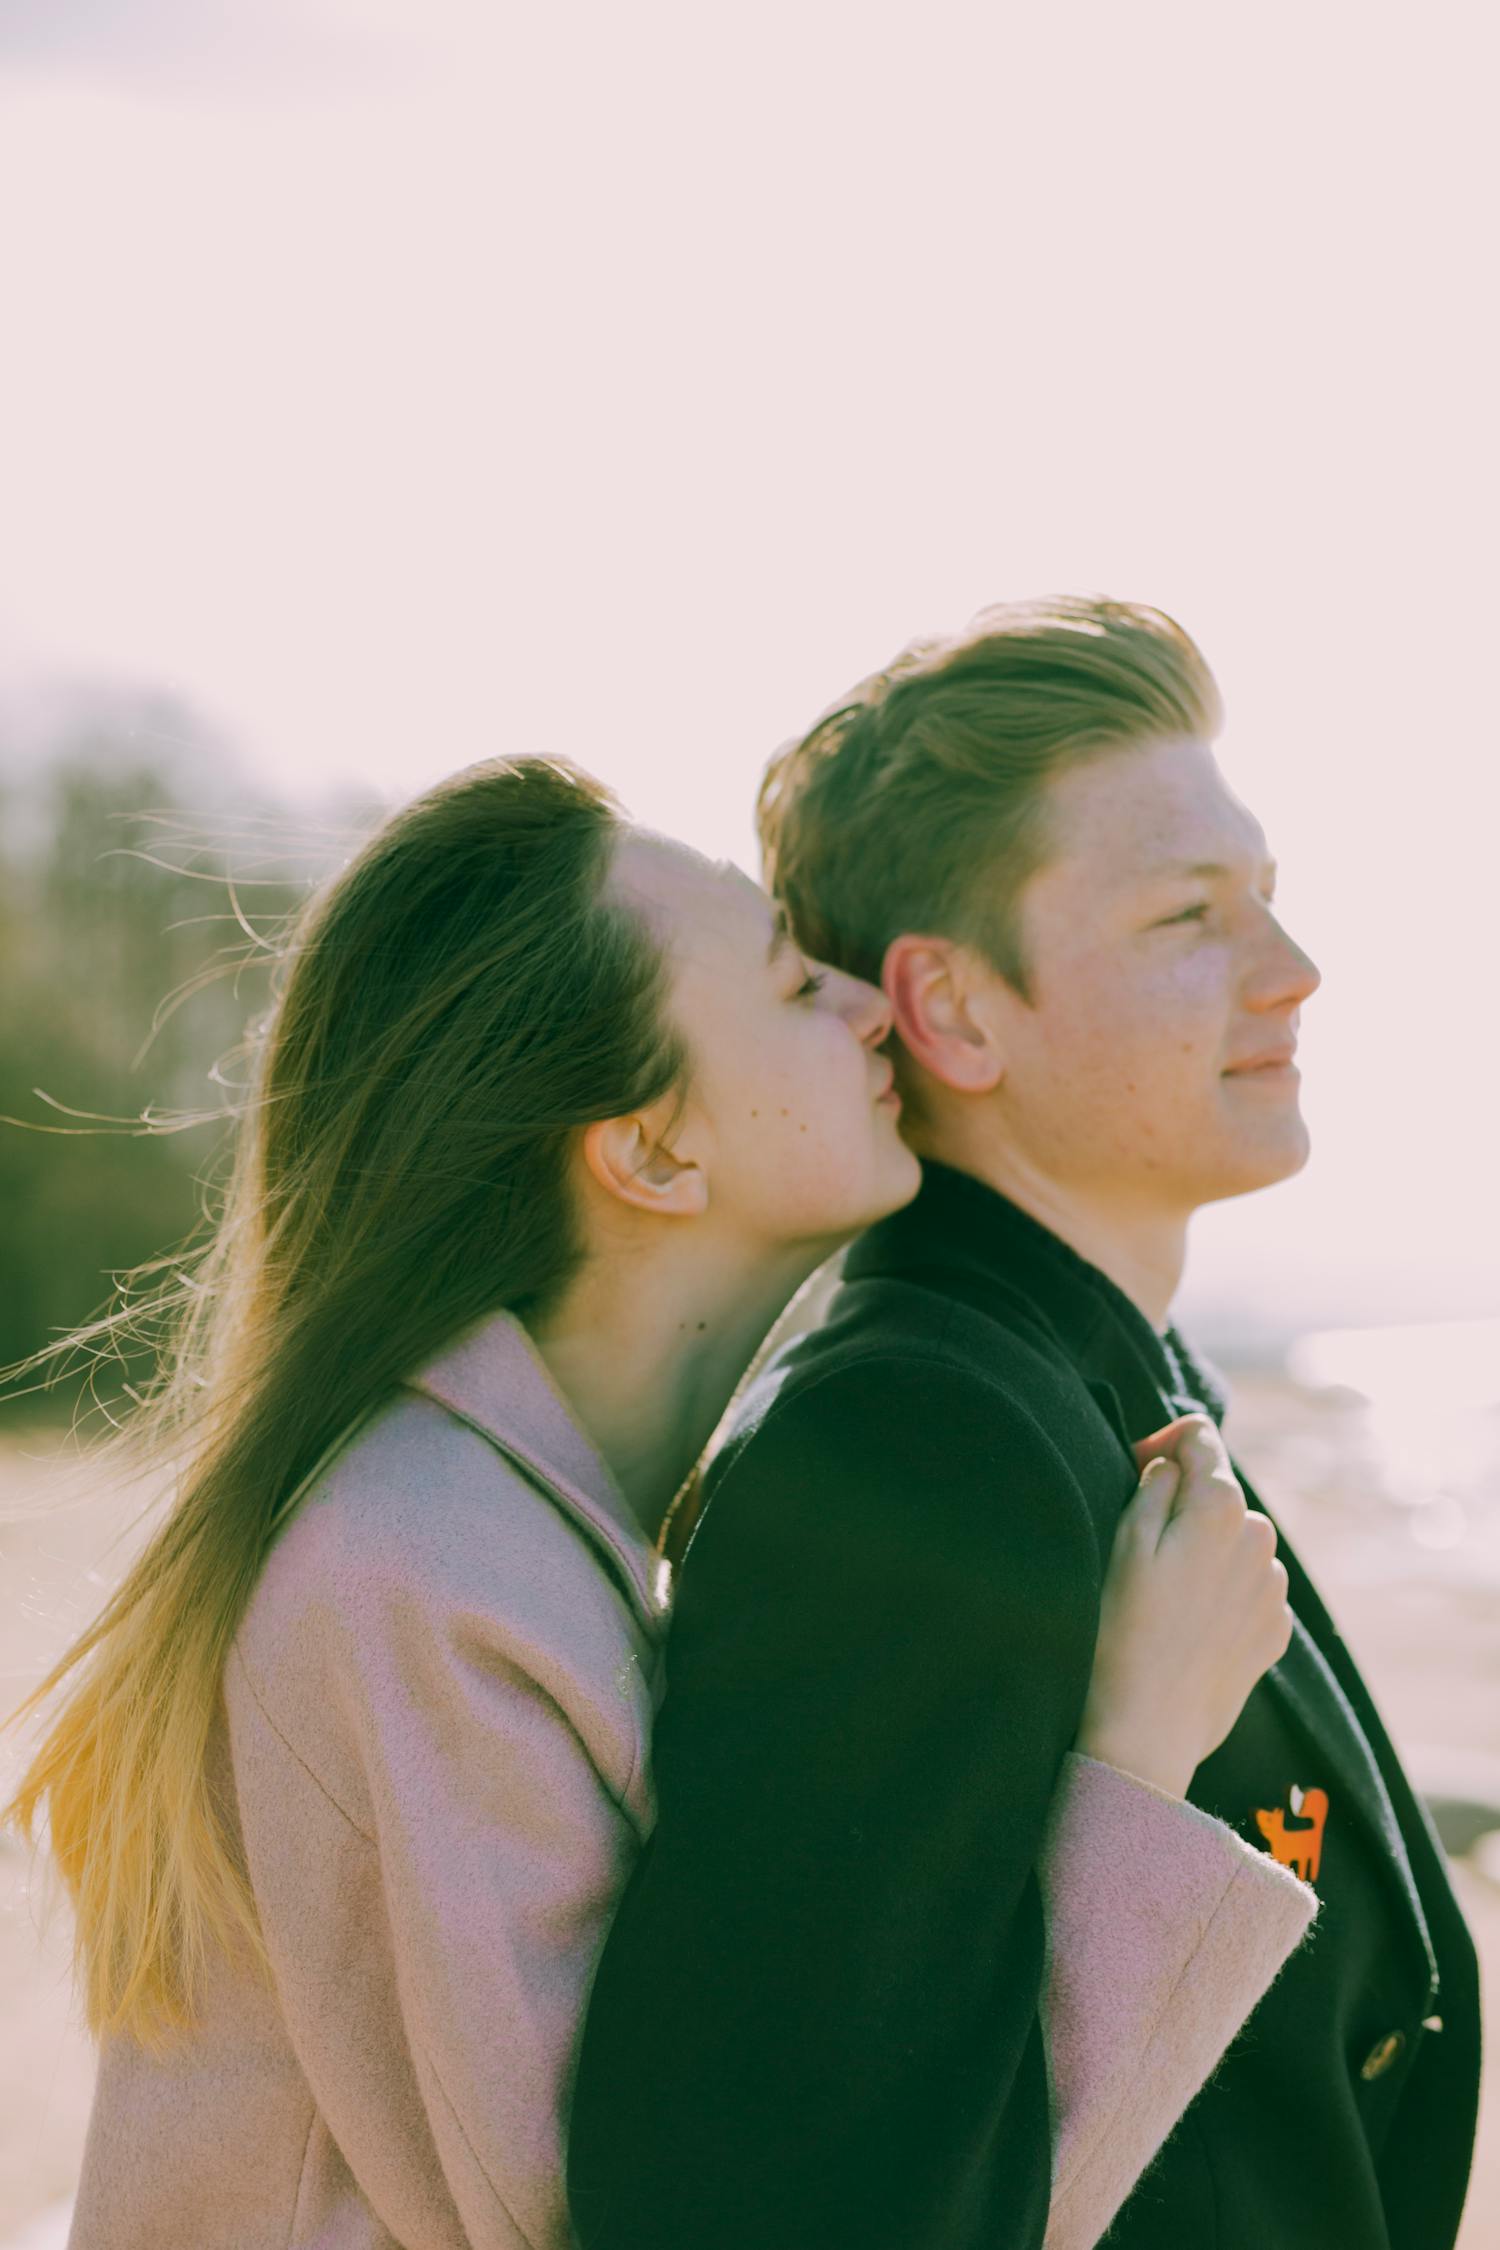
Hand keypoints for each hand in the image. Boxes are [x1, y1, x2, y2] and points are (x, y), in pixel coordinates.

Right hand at [1073, 1416, 1292, 1799]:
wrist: (1149, 1731)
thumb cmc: (1123, 1632)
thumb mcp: (1124, 1543)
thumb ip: (1155, 1486)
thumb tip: (1174, 1463)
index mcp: (1220, 1507)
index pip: (1201, 1436)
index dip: (1164, 1442)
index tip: (1137, 1466)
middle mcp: (1259, 1538)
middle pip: (1219, 1493)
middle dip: (1185, 1505)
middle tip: (1140, 1548)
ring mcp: (1273, 1587)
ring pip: (1236, 1541)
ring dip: (1205, 1550)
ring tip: (1164, 1597)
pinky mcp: (1276, 1629)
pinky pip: (1248, 1587)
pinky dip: (1221, 1591)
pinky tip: (1187, 1626)